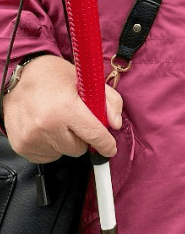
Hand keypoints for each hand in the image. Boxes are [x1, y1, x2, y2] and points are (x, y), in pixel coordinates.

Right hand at [2, 54, 121, 161]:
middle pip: (79, 148)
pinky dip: (51, 146)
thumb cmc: (54, 76)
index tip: (110, 149)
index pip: (93, 134)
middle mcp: (47, 126)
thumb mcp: (87, 80)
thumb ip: (109, 101)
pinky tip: (47, 129)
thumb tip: (116, 124)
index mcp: (65, 108)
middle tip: (75, 120)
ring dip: (65, 142)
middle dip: (83, 137)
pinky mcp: (21, 146)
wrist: (19, 78)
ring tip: (58, 121)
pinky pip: (46, 156)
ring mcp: (31, 138)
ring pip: (62, 153)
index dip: (106, 144)